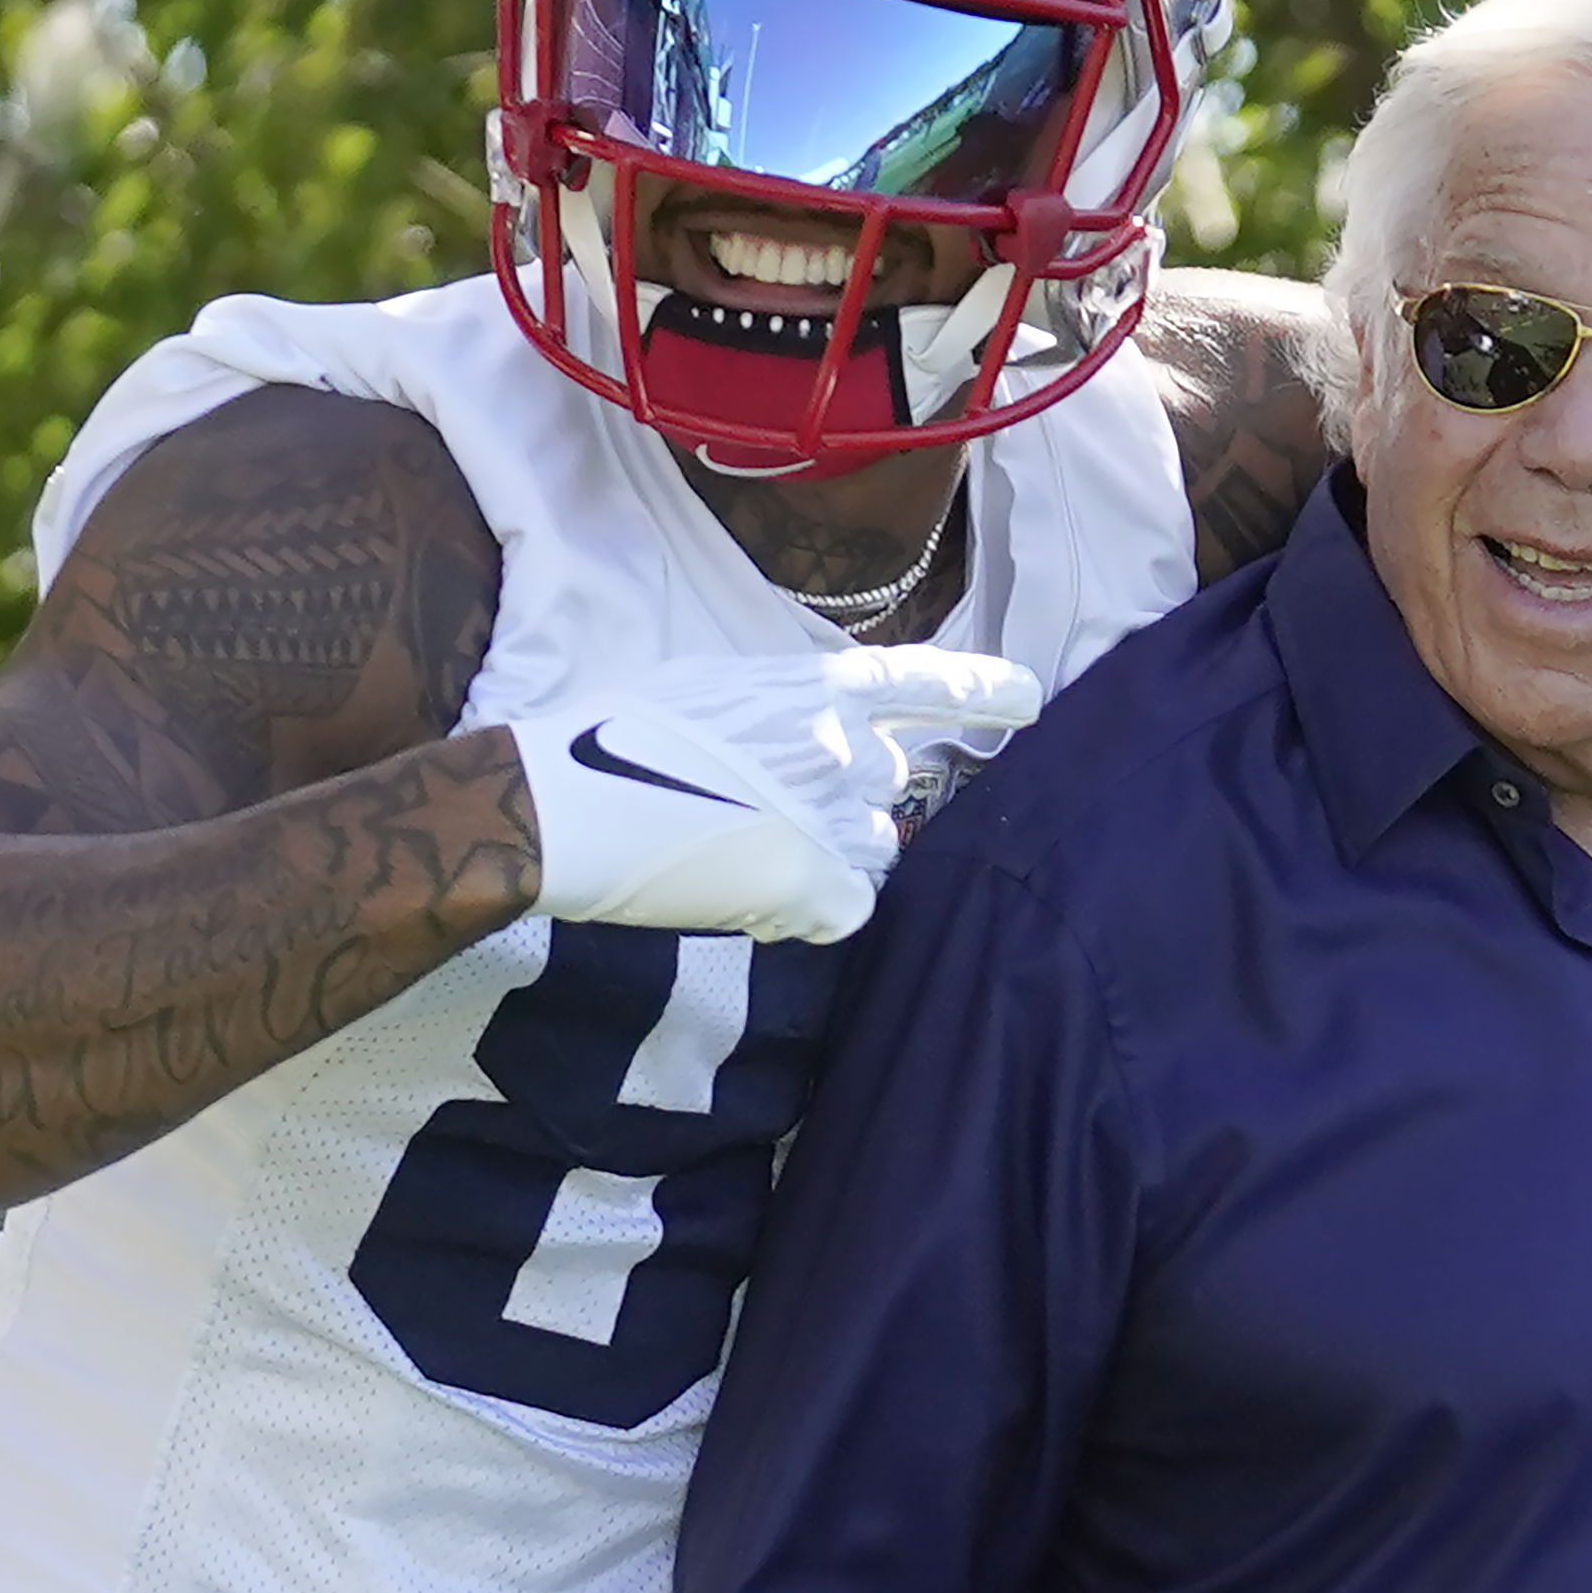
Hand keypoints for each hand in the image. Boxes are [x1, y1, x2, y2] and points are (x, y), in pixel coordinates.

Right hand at [509, 646, 1043, 942]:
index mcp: (813, 685)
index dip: (986, 689)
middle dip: (839, 804)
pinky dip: (809, 911)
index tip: (1034, 698)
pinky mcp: (815, 885)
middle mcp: (839, 745)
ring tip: (737, 850)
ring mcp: (832, 817)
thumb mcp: (709, 686)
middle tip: (754, 811)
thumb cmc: (609, 739)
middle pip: (885, 787)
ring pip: (868, 848)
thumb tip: (817, 731)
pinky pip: (848, 908)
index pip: (924, 682)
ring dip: (823, 859)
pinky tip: (748, 894)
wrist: (557, 806)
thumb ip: (783, 704)